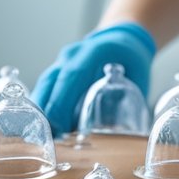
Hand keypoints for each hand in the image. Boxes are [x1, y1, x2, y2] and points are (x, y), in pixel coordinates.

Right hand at [32, 22, 155, 133]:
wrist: (121, 39)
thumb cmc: (130, 58)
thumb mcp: (137, 77)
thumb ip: (128, 101)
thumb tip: (121, 133)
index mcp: (95, 51)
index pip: (73, 75)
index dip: (62, 101)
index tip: (59, 125)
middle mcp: (73, 54)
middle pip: (51, 81)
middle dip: (47, 110)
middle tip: (49, 139)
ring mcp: (62, 61)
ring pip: (44, 85)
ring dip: (41, 111)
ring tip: (45, 138)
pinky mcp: (56, 72)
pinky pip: (45, 89)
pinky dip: (43, 108)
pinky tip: (45, 127)